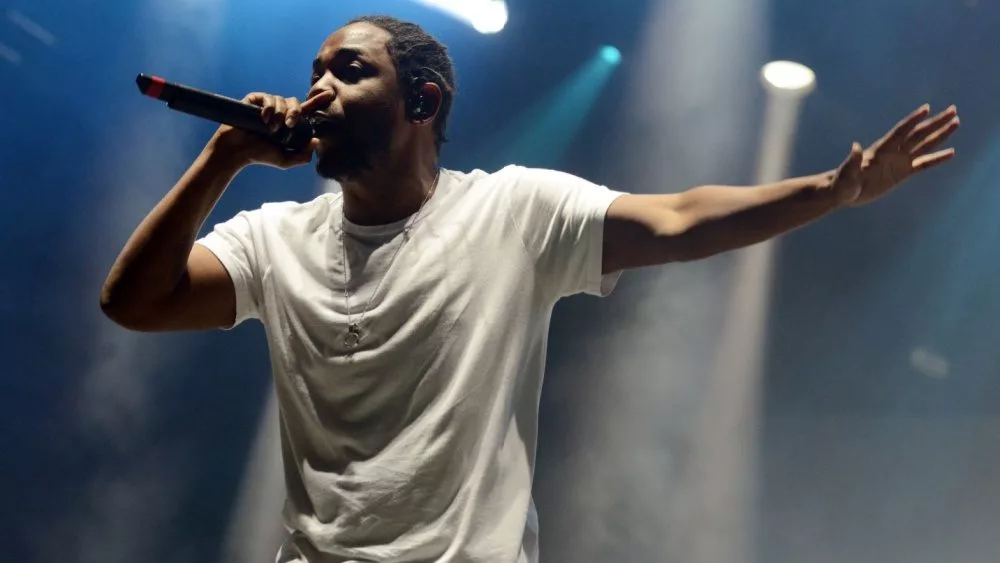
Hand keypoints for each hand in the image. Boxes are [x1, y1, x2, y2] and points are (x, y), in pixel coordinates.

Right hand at [209, 90, 333, 168]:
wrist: (238, 151)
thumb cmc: (259, 155)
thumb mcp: (285, 160)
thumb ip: (302, 156)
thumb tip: (316, 142)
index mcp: (288, 122)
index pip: (306, 110)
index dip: (317, 101)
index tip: (331, 94)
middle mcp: (279, 111)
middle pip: (295, 102)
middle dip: (295, 112)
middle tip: (289, 125)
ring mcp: (267, 105)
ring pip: (281, 100)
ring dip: (279, 114)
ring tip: (271, 128)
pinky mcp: (255, 100)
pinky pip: (267, 98)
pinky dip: (268, 109)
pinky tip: (263, 119)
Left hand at [831, 104, 959, 206]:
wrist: (842, 192)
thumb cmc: (842, 184)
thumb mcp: (847, 173)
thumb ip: (853, 161)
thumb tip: (855, 146)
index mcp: (880, 150)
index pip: (900, 132)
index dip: (912, 120)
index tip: (926, 108)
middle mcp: (892, 152)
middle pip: (918, 134)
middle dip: (935, 122)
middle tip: (952, 110)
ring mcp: (898, 161)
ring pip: (924, 145)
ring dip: (940, 135)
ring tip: (956, 122)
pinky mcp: (902, 173)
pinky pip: (923, 164)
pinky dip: (937, 159)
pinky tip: (951, 152)